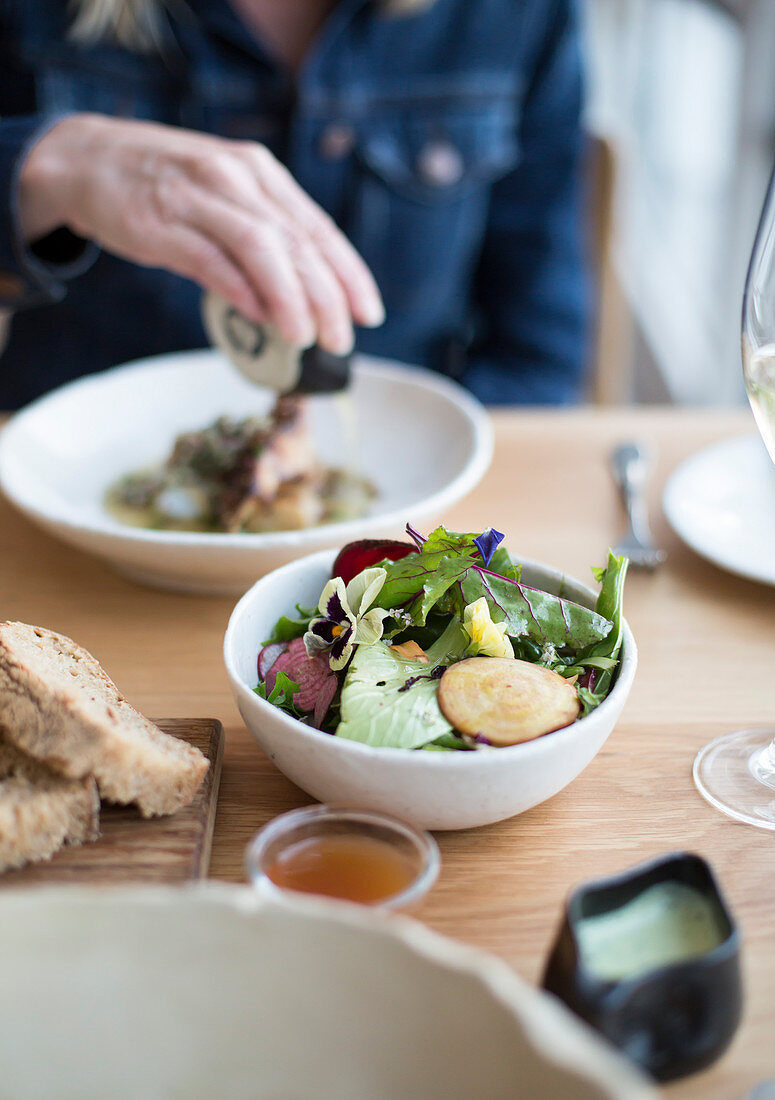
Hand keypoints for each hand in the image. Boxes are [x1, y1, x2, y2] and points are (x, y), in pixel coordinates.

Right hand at [19, 114, 383, 352]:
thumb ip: (264, 237)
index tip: (370, 314)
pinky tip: (259, 316)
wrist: (85, 158)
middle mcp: (236, 179)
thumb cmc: (167, 187)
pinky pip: (209, 258)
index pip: (319, 229)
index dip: (349, 274)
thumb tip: (300, 298)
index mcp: (260, 174)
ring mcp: (197, 198)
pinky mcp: (159, 223)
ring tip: (305, 337)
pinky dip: (239, 288)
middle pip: (297, 242)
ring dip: (289, 297)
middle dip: (328, 296)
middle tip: (342, 339)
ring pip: (260, 248)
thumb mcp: (226, 196)